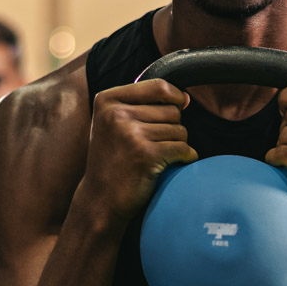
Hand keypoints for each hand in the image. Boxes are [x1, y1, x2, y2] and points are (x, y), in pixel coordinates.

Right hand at [78, 78, 197, 222]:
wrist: (100, 199)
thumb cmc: (112, 160)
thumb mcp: (112, 123)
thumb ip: (141, 104)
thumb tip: (186, 98)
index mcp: (107, 100)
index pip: (159, 86)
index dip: (176, 96)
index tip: (177, 108)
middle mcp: (117, 114)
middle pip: (172, 110)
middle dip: (173, 128)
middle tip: (155, 145)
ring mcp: (131, 134)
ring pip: (180, 130)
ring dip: (177, 144)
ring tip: (156, 157)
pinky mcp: (146, 155)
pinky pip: (182, 148)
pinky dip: (185, 157)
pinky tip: (171, 165)